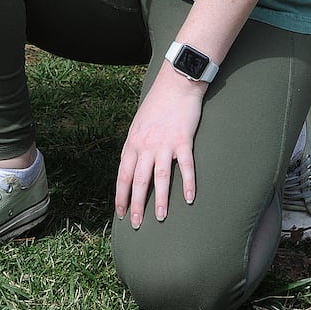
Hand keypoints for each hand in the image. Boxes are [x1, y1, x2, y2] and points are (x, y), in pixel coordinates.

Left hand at [114, 69, 205, 226]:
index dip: (120, 196)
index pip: (122, 175)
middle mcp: (144, 145)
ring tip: (159, 218)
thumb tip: (132, 166)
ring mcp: (163, 144)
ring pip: (159, 177)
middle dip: (135, 204)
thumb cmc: (156, 106)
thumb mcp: (138, 126)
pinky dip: (188, 183)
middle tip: (135, 224)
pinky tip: (190, 199)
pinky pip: (185, 166)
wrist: (174, 85)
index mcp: (132, 143)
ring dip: (159, 199)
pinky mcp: (183, 140)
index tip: (120, 214)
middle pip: (137, 180)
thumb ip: (136, 146)